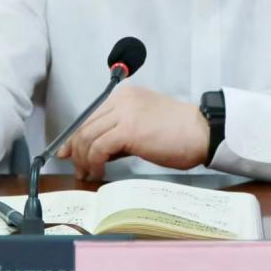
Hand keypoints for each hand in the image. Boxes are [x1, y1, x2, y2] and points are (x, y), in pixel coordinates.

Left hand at [56, 85, 208, 180]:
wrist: (202, 131)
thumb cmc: (180, 133)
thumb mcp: (144, 126)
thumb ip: (120, 133)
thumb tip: (96, 152)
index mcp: (125, 96)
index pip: (90, 115)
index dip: (74, 137)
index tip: (68, 153)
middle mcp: (121, 100)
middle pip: (84, 125)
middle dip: (76, 151)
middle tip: (79, 169)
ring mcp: (124, 113)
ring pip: (88, 137)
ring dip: (84, 159)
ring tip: (89, 174)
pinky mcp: (128, 129)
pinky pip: (99, 147)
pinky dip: (94, 162)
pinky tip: (100, 172)